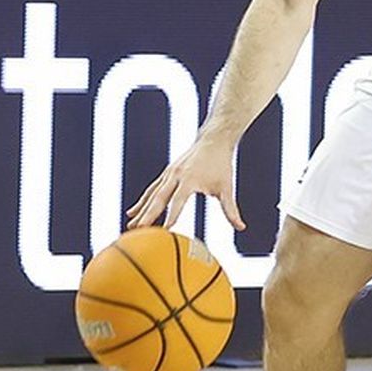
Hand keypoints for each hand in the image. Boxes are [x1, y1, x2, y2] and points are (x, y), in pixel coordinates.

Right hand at [126, 133, 244, 230]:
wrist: (213, 140)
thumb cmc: (221, 165)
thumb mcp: (226, 188)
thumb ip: (231, 209)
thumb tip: (241, 227)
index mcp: (190, 179)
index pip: (179, 201)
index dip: (172, 215)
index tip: (165, 230)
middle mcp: (176, 176)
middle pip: (159, 198)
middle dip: (148, 214)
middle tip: (138, 230)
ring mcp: (169, 174)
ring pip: (151, 194)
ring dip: (141, 210)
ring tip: (131, 225)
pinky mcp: (167, 173)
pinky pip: (152, 189)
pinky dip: (143, 201)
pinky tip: (133, 212)